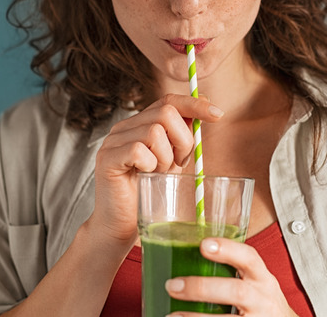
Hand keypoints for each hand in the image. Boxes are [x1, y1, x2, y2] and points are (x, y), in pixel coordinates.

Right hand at [87, 94, 223, 242]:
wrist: (122, 225)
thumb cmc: (149, 193)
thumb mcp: (173, 160)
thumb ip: (183, 135)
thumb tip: (207, 107)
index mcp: (140, 124)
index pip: (168, 100)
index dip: (194, 104)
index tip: (218, 114)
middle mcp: (124, 127)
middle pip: (166, 113)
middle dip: (183, 140)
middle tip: (179, 164)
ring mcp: (113, 141)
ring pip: (154, 132)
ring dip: (166, 158)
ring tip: (159, 174)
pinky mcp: (107, 158)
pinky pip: (138, 151)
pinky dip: (150, 166)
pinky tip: (146, 177)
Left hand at [164, 238, 297, 316]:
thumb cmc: (260, 302)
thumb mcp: (256, 283)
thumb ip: (233, 272)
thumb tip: (186, 257)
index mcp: (263, 279)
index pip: (250, 258)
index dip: (228, 249)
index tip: (203, 245)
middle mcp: (263, 300)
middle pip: (236, 292)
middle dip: (202, 288)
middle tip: (173, 285)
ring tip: (172, 315)